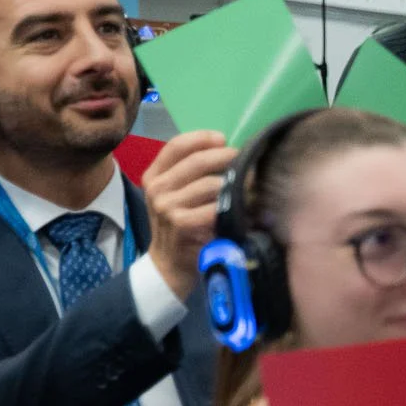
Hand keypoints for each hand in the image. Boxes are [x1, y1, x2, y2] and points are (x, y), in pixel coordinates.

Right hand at [143, 130, 236, 300]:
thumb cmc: (181, 227)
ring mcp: (167, 207)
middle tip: (248, 163)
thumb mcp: (177, 196)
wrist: (169, 266)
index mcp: (154, 176)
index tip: (223, 139)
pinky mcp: (182, 224)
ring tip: (252, 188)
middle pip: (197, 160)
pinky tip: (244, 210)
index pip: (176, 145)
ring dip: (236, 184)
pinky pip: (215, 208)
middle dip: (228, 158)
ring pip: (211, 183)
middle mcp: (157, 188)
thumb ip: (192, 173)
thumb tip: (229, 150)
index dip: (202, 138)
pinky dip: (233, 207)